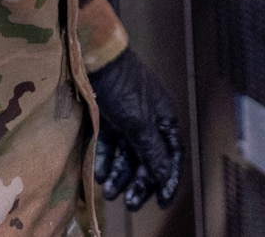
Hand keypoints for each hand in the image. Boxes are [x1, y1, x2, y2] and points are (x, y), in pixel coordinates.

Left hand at [89, 48, 184, 210]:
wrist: (92, 60)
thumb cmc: (122, 87)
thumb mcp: (139, 124)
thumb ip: (152, 151)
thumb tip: (165, 175)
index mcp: (164, 118)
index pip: (172, 155)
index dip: (169, 179)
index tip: (163, 201)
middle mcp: (148, 121)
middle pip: (148, 159)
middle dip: (140, 182)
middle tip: (130, 203)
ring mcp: (126, 120)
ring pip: (127, 156)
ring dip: (120, 175)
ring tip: (109, 191)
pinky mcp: (107, 119)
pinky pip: (109, 147)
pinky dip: (106, 162)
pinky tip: (99, 175)